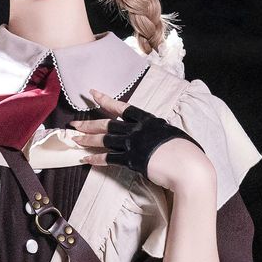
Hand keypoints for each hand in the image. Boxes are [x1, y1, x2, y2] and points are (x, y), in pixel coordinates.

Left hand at [66, 91, 211, 192]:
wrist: (188, 167)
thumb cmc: (186, 152)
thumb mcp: (173, 134)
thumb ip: (160, 132)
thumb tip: (159, 134)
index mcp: (149, 120)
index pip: (123, 107)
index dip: (106, 101)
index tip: (93, 94)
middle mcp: (138, 130)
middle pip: (108, 124)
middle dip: (89, 123)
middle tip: (73, 124)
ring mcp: (134, 144)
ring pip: (105, 140)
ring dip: (88, 139)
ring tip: (75, 140)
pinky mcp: (131, 161)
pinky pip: (109, 159)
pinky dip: (96, 159)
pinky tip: (86, 159)